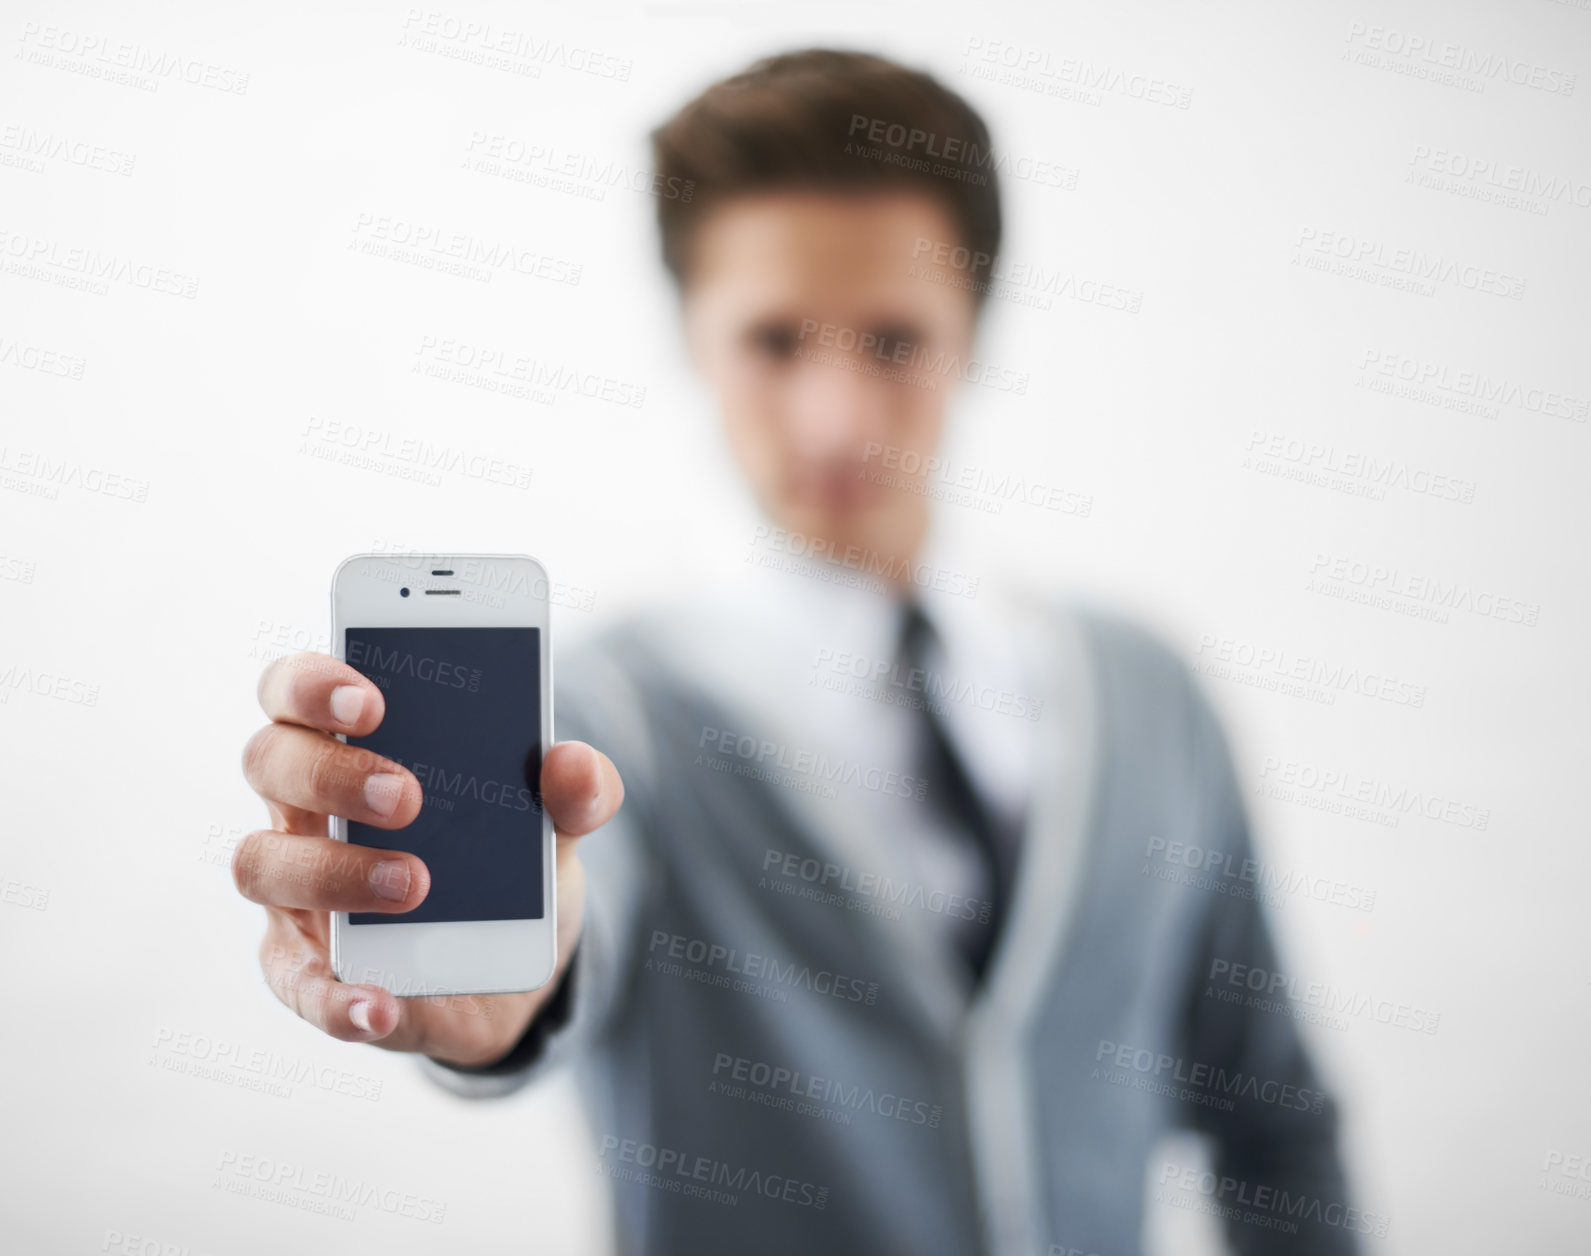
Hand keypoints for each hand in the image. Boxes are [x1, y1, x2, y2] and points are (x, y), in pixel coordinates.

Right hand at [234, 651, 622, 1066]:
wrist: (514, 958)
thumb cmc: (507, 857)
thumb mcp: (555, 819)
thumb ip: (577, 787)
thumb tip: (574, 764)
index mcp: (350, 744)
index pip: (294, 688)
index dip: (315, 682)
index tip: (373, 699)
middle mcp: (303, 807)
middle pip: (269, 762)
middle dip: (332, 775)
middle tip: (409, 797)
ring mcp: (294, 891)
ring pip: (262, 864)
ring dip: (332, 872)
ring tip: (415, 884)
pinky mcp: (307, 970)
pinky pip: (297, 985)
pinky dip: (335, 997)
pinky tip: (380, 1003)